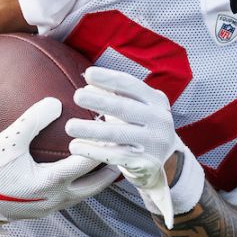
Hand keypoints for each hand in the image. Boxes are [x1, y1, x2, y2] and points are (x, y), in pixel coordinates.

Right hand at [0, 97, 115, 221]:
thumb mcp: (7, 141)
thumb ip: (32, 121)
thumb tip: (56, 101)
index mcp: (50, 183)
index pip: (88, 163)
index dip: (104, 145)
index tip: (116, 130)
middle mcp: (54, 199)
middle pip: (95, 185)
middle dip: (112, 168)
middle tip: (127, 150)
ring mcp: (48, 207)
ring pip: (84, 194)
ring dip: (98, 179)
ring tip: (112, 161)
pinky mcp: (40, 209)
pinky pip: (69, 196)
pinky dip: (80, 183)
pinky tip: (79, 170)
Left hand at [67, 67, 205, 227]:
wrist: (167, 161)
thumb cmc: (143, 127)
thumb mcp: (135, 108)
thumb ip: (115, 96)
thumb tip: (88, 84)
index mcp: (156, 101)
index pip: (131, 85)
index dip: (109, 78)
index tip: (88, 74)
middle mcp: (159, 120)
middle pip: (125, 108)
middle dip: (100, 101)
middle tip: (77, 95)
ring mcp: (154, 142)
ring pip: (118, 134)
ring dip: (91, 130)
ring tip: (69, 126)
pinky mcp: (145, 163)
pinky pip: (115, 155)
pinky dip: (93, 151)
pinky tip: (75, 146)